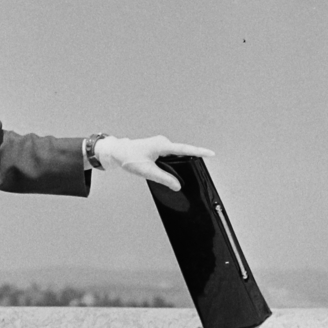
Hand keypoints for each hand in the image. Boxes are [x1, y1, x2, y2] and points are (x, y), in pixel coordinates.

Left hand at [94, 136, 214, 191]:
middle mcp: (163, 142)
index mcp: (162, 145)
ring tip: (171, 171)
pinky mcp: (158, 148)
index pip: (184, 149)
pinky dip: (171, 163)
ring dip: (176, 164)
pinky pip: (169, 156)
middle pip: (181, 153)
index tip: (211, 153)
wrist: (116, 152)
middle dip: (187, 161)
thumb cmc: (129, 158)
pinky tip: (167, 170)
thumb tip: (177, 185)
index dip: (199, 152)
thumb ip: (163, 178)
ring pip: (174, 156)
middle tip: (191, 170)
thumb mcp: (146, 171)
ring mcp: (161, 144)